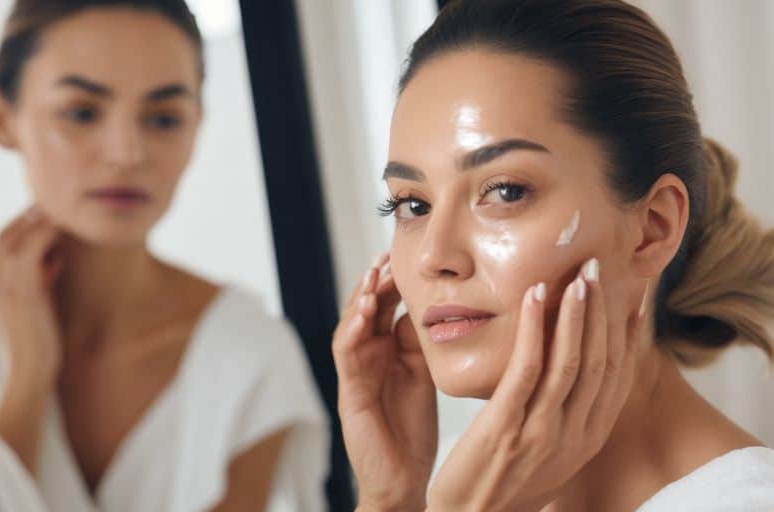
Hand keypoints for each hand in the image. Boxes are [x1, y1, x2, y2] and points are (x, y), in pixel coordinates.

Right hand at [0, 206, 64, 394]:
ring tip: (62, 209)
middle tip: (58, 203)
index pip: (2, 241)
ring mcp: (4, 286)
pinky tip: (63, 228)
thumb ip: (41, 279)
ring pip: (15, 236)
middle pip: (6, 233)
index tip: (48, 213)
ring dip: (38, 218)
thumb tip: (56, 259)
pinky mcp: (21, 292)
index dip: (23, 223)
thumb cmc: (38, 343)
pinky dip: (45, 233)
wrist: (29, 375)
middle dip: (29, 215)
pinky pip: (29, 250)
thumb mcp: (37, 304)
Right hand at [333, 254, 438, 511]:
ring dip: (359, 298)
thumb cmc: (413, 429)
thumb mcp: (424, 374)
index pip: (385, 305)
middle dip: (375, 281)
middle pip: (366, 308)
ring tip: (372, 275)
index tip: (405, 256)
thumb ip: (420, 342)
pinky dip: (352, 330)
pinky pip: (346, 354)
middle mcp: (367, 355)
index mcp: (386, 349)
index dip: (394, 281)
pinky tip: (362, 312)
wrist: (403, 477)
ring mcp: (355, 371)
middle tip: (386, 255)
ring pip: (350, 325)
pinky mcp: (349, 390)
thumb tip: (427, 305)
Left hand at [427, 259, 642, 511]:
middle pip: (599, 362)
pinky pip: (527, 370)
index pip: (618, 375)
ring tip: (578, 274)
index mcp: (589, 437)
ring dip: (576, 313)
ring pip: (570, 362)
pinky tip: (534, 297)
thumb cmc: (507, 482)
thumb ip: (569, 415)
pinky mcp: (507, 428)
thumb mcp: (552, 451)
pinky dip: (535, 329)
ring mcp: (543, 432)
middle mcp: (575, 434)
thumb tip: (580, 377)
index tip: (632, 293)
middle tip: (599, 266)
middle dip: (603, 310)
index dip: (628, 332)